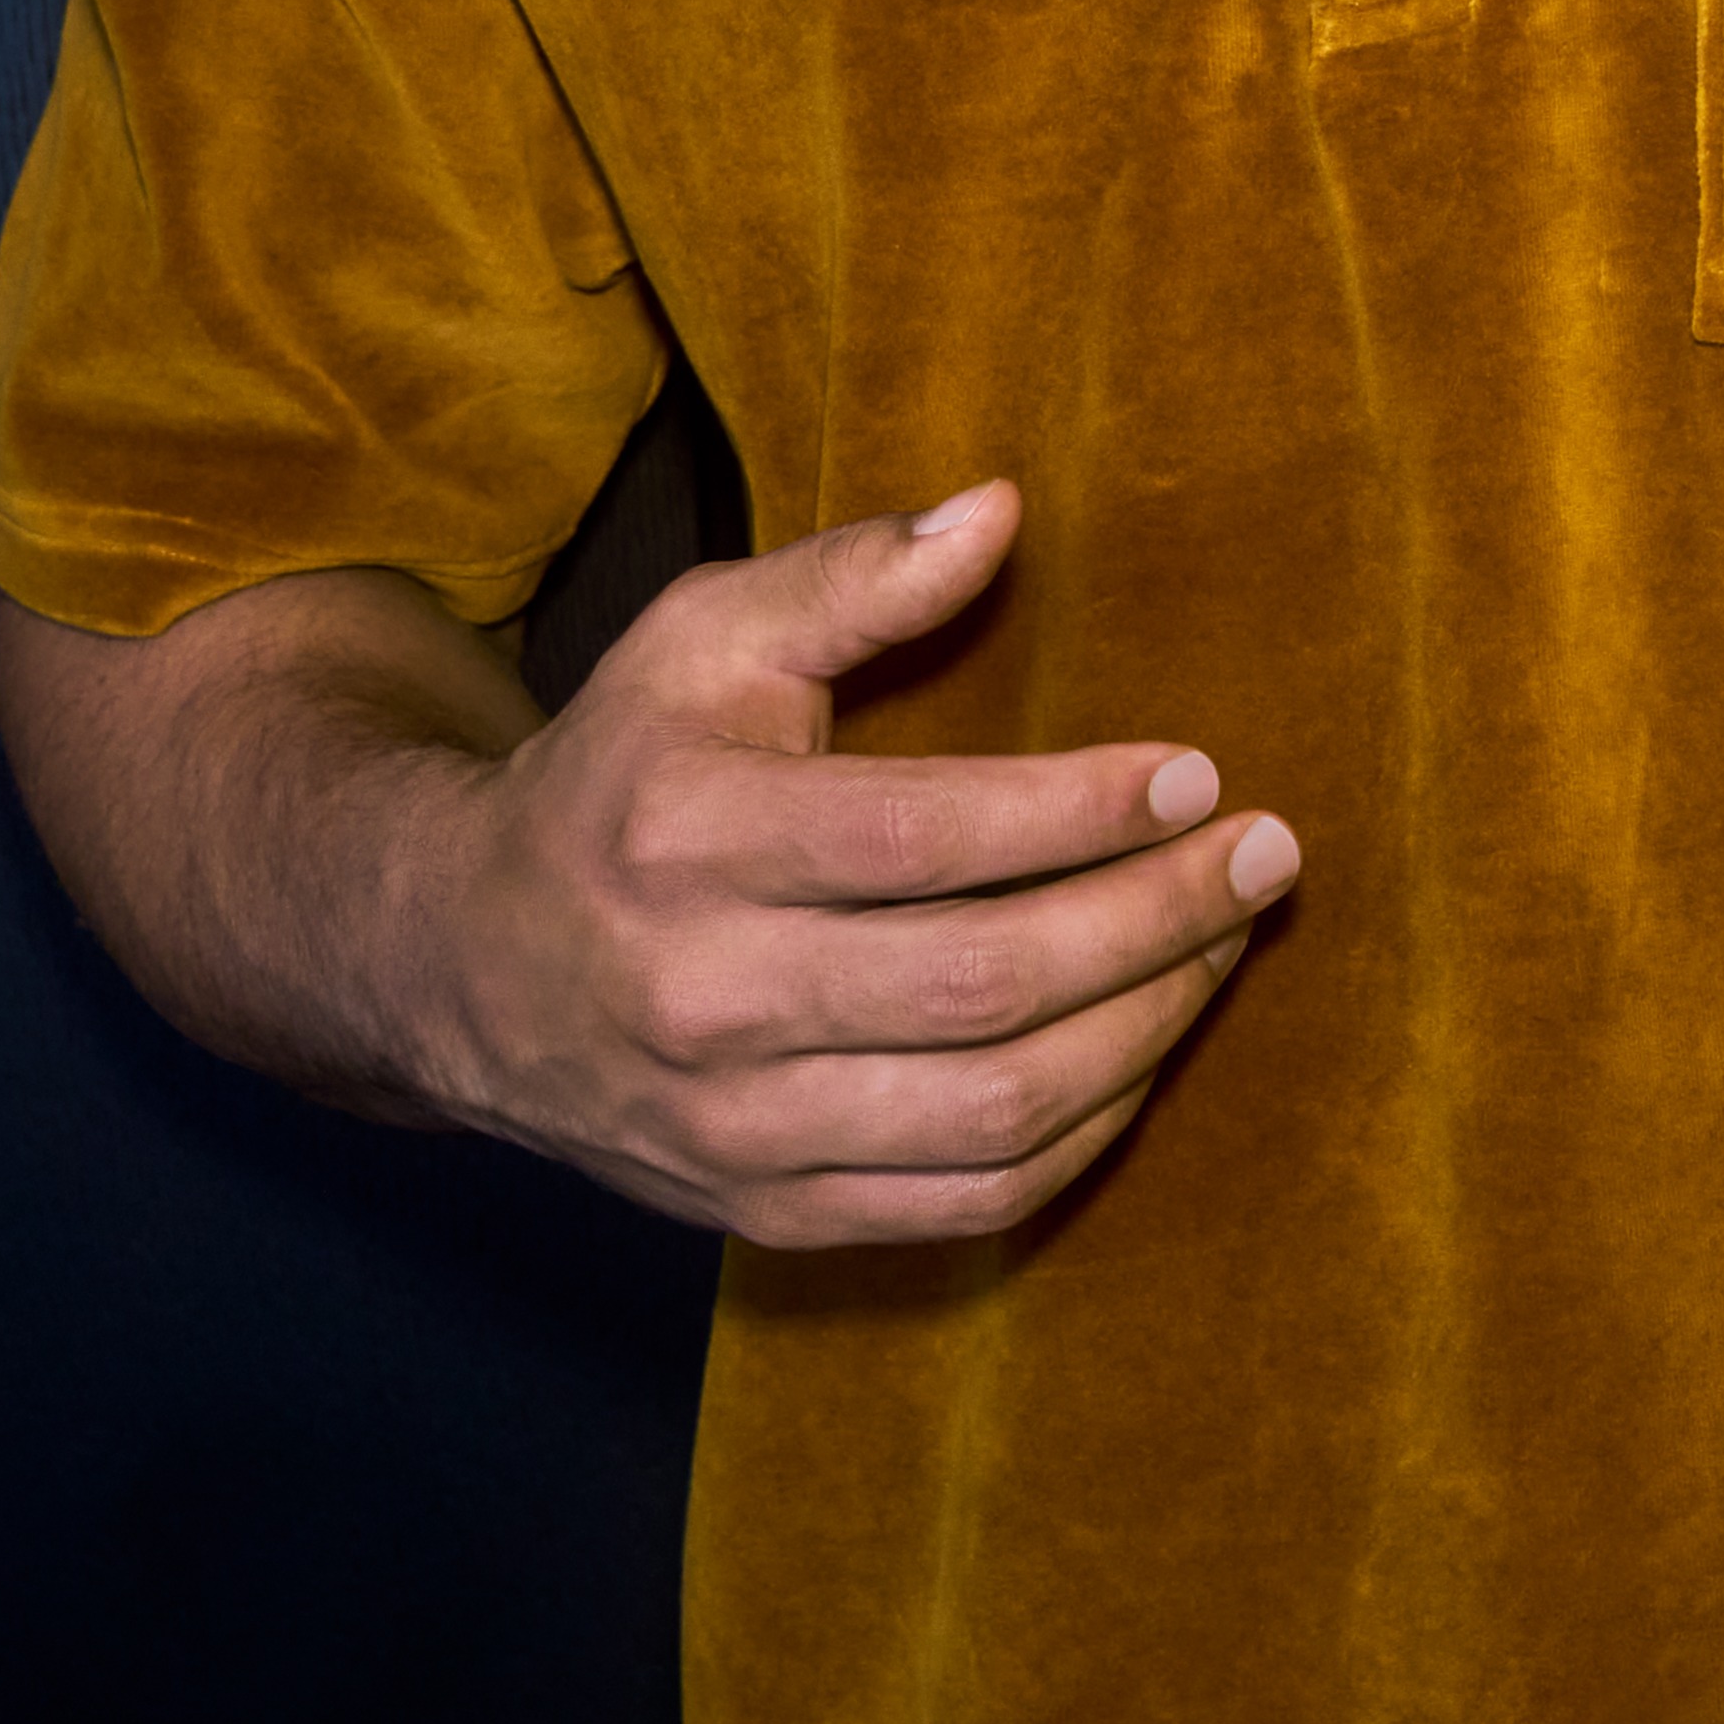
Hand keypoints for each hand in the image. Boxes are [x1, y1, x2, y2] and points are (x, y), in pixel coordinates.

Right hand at [390, 481, 1296, 1247]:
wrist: (458, 967)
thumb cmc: (620, 774)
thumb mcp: (702, 639)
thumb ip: (851, 575)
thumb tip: (1000, 511)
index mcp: (686, 840)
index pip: (927, 839)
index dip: (1083, 810)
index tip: (1202, 773)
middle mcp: (703, 998)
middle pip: (982, 984)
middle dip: (1156, 920)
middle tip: (1266, 856)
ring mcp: (731, 1127)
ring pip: (991, 1112)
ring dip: (1144, 1030)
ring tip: (1225, 943)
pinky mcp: (762, 1212)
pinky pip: (964, 1205)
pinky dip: (1081, 1137)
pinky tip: (1144, 1048)